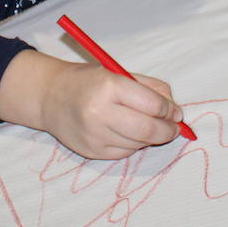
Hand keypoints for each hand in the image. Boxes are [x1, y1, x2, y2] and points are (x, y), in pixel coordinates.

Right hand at [0, 51, 185, 159]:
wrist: (51, 97)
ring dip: (150, 137)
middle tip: (174, 127)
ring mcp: (95, 135)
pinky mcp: (91, 151)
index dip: (170, 110)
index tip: (175, 112)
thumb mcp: (119, 73)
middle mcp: (100, 112)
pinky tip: (127, 132)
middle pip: (148, 129)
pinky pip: (124, 153)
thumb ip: (151, 89)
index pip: (152, 104)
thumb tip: (176, 112)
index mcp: (109, 86)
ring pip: (138, 144)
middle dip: (168, 130)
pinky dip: (133, 144)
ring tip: (148, 126)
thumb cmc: (90, 82)